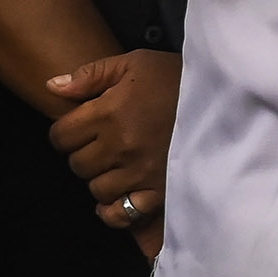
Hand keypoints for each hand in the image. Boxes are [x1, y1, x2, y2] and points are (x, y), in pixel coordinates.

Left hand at [47, 49, 179, 261]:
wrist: (226, 98)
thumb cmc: (177, 79)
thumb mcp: (136, 63)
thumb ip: (91, 74)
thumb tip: (51, 87)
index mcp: (109, 112)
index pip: (60, 136)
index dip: (67, 131)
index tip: (84, 126)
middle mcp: (120, 145)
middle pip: (77, 165)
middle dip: (86, 154)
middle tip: (106, 144)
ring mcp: (139, 171)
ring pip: (97, 189)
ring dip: (104, 178)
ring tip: (121, 164)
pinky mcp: (159, 191)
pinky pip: (122, 213)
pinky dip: (116, 210)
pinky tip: (121, 196)